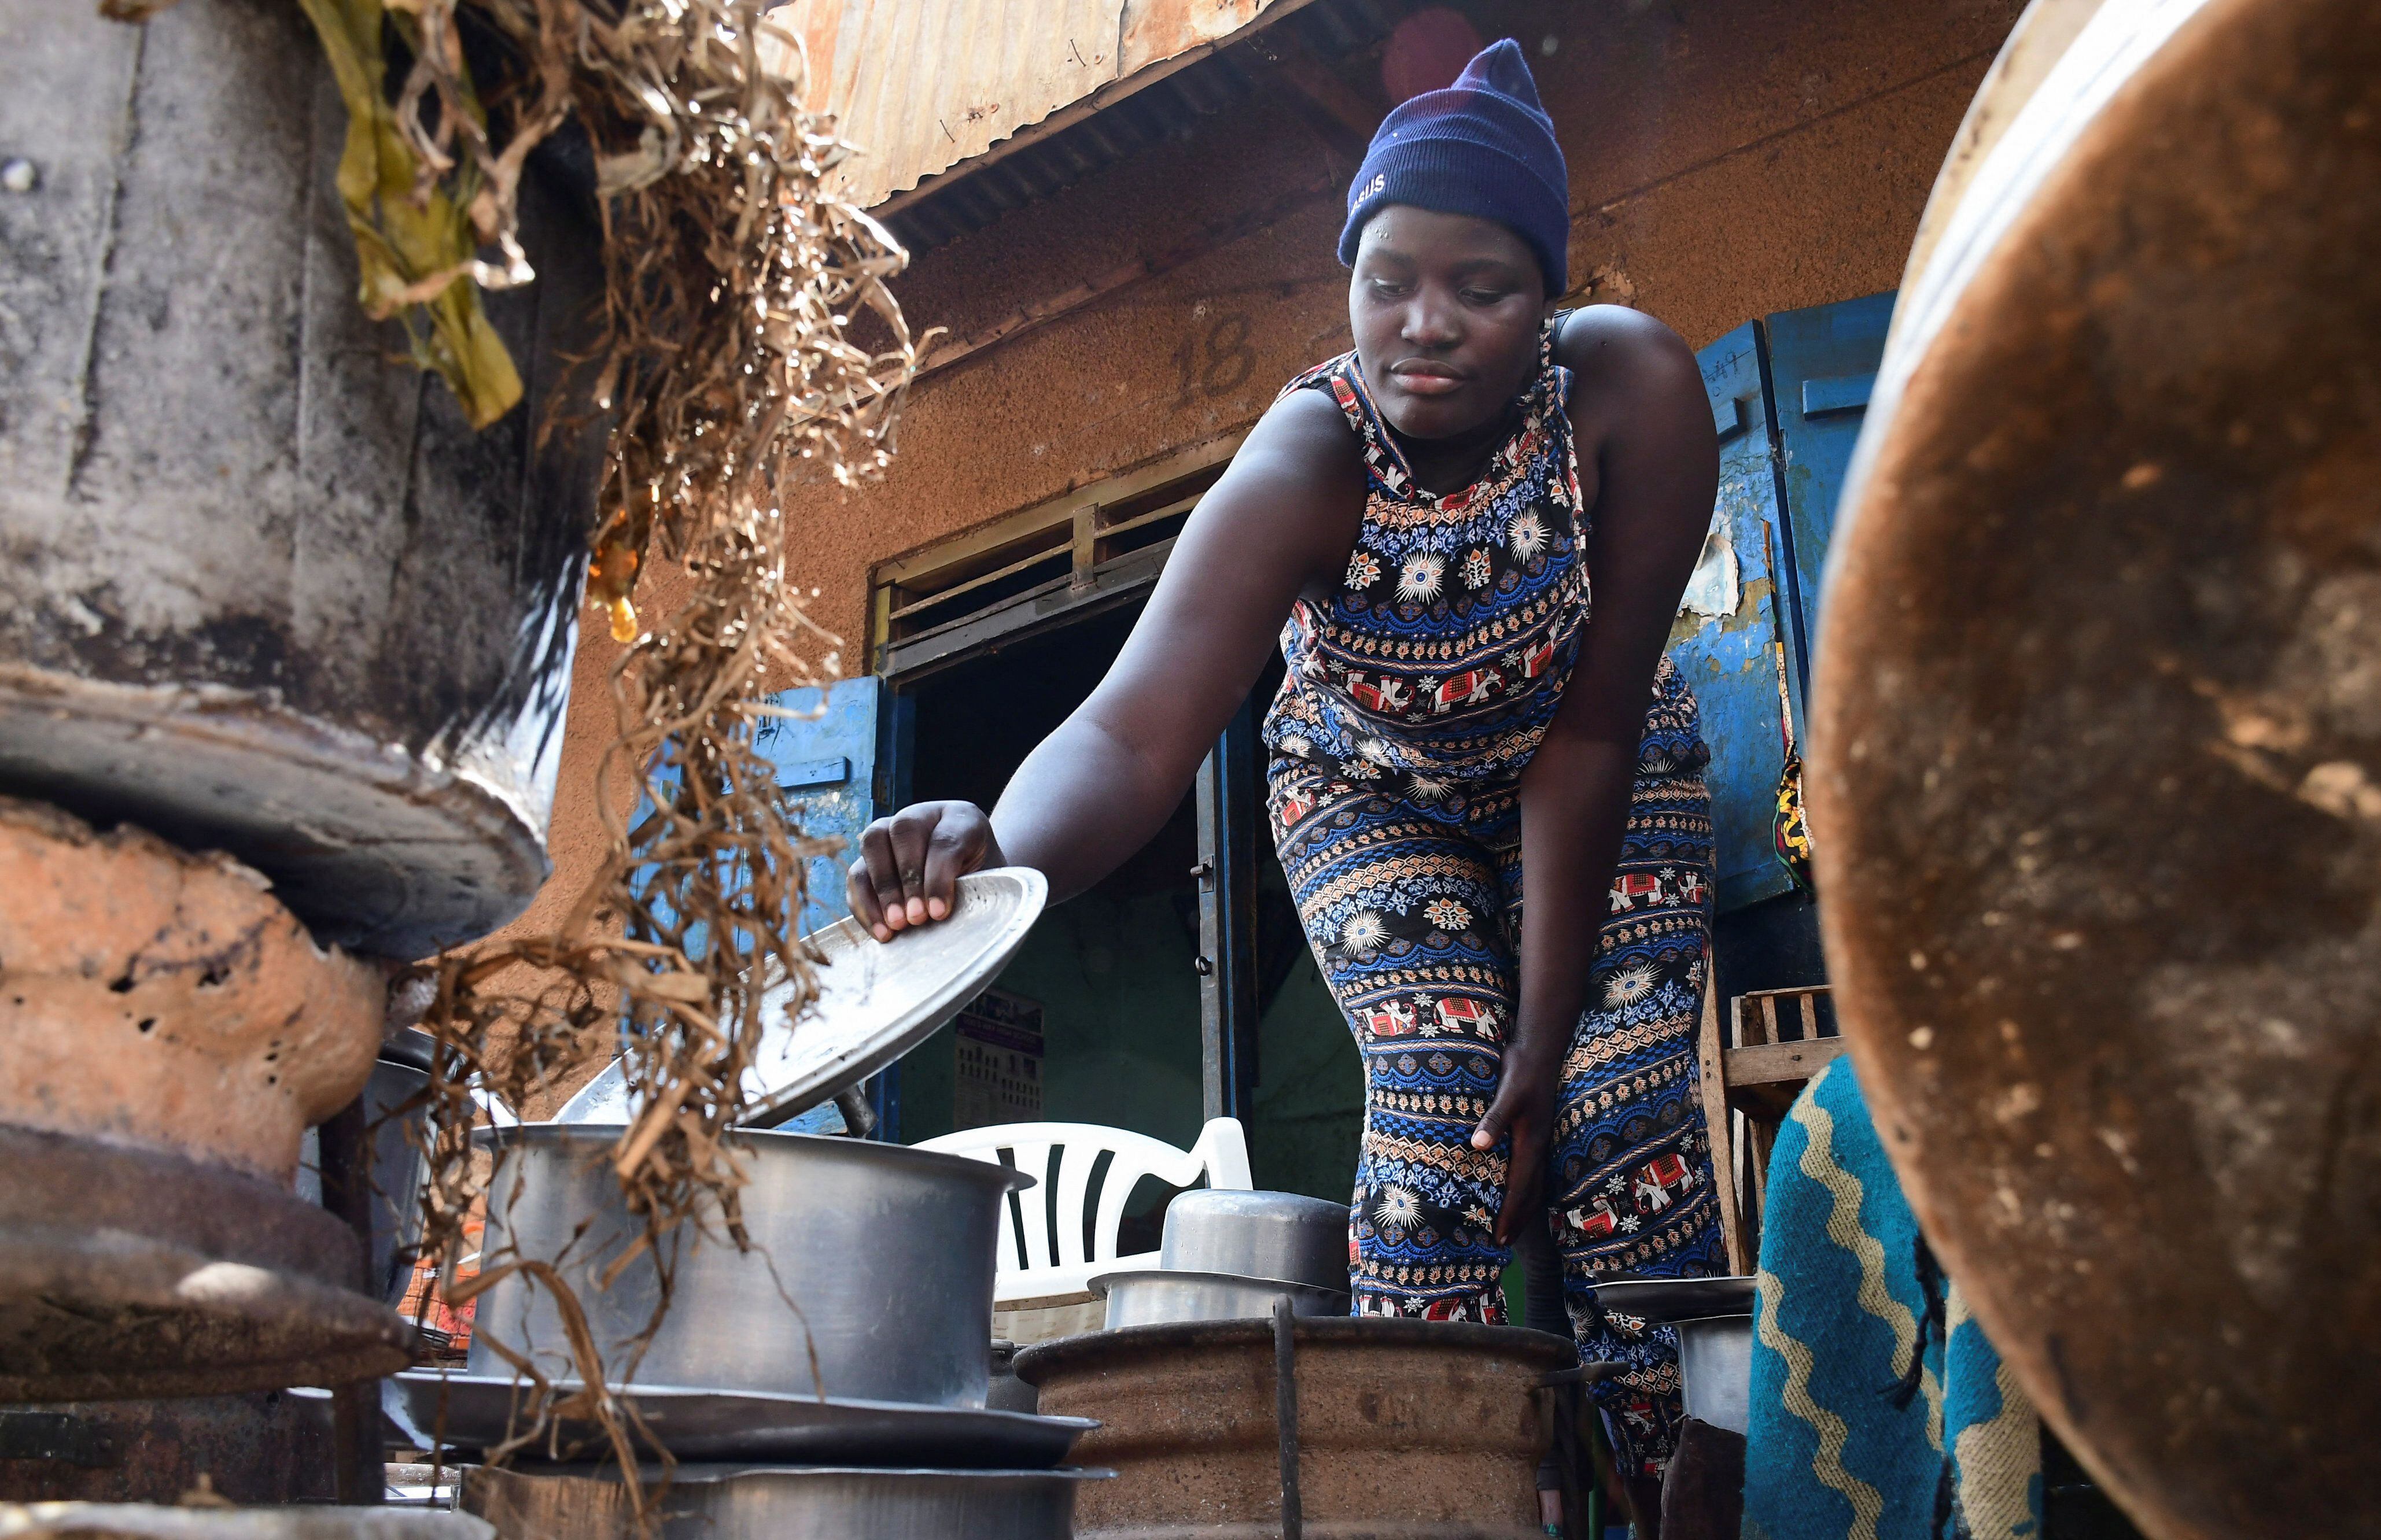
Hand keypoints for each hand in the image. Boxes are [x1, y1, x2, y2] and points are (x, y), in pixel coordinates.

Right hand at [846, 801, 1001, 941]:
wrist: (972, 880)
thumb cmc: (984, 883)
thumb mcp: (990, 883)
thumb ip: (974, 891)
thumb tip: (940, 916)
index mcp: (961, 818)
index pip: (945, 839)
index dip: (939, 877)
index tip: (939, 912)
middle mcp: (922, 816)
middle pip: (903, 830)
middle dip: (907, 879)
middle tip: (915, 918)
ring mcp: (891, 831)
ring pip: (873, 842)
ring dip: (881, 888)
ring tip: (895, 926)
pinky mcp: (870, 857)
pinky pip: (857, 873)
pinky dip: (865, 903)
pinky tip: (881, 931)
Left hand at [1471, 1037, 1562, 1244]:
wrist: (1541, 1046)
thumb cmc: (1521, 1068)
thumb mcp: (1507, 1092)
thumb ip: (1494, 1119)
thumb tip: (1478, 1145)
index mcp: (1531, 1142)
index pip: (1519, 1188)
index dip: (1508, 1214)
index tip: (1497, 1238)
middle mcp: (1538, 1145)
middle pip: (1530, 1193)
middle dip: (1517, 1219)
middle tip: (1502, 1244)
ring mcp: (1540, 1138)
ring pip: (1534, 1182)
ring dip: (1523, 1206)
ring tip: (1510, 1226)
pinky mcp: (1537, 1130)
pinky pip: (1533, 1168)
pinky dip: (1525, 1186)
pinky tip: (1515, 1189)